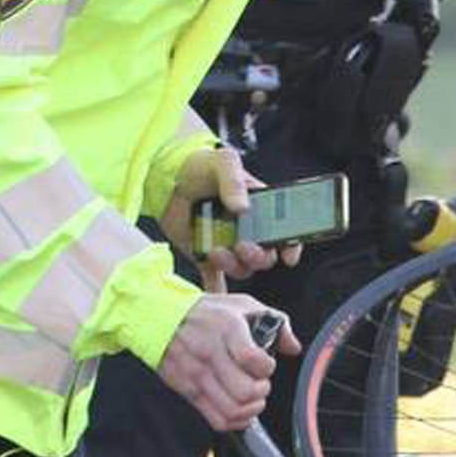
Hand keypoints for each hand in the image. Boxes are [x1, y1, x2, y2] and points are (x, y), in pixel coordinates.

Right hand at [157, 294, 302, 430]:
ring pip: (232, 410)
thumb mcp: (243, 305)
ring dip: (251, 409)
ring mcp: (197, 375)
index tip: (267, 364)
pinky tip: (241, 410)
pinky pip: (216, 419)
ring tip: (253, 397)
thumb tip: (293, 347)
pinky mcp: (188, 391)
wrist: (160, 318)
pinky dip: (235, 421)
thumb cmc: (206, 312)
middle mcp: (211, 354)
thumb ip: (276, 322)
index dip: (267, 367)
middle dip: (261, 391)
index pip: (253, 360)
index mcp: (227, 329)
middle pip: (244, 391)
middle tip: (261, 383)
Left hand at [159, 147, 302, 287]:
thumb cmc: (200, 164)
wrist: (165, 175)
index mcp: (259, 207)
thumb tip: (243, 207)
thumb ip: (235, 180)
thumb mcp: (223, 161)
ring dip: (232, 265)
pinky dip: (216, 288)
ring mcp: (226, 243)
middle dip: (257, 256)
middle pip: (264, 255)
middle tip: (243, 246)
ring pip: (240, 268)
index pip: (285, 231)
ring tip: (216, 251)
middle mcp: (246, 229)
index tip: (287, 256)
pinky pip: (214, 277)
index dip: (290, 246)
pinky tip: (215, 295)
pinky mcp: (204, 254)